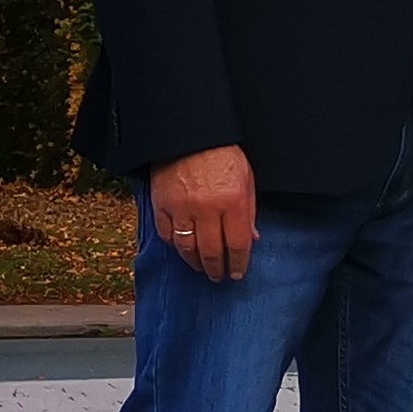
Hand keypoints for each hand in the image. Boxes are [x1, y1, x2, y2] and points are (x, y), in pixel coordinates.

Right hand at [147, 145, 257, 282]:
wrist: (191, 134)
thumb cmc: (223, 155)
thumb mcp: (247, 179)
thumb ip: (249, 211)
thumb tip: (251, 238)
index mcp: (232, 202)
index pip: (238, 244)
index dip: (239, 263)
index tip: (238, 273)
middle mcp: (206, 209)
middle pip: (211, 251)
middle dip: (217, 269)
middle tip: (219, 277)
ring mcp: (181, 208)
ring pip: (187, 248)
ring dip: (195, 263)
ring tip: (202, 268)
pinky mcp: (161, 204)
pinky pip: (167, 234)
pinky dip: (175, 245)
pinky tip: (183, 250)